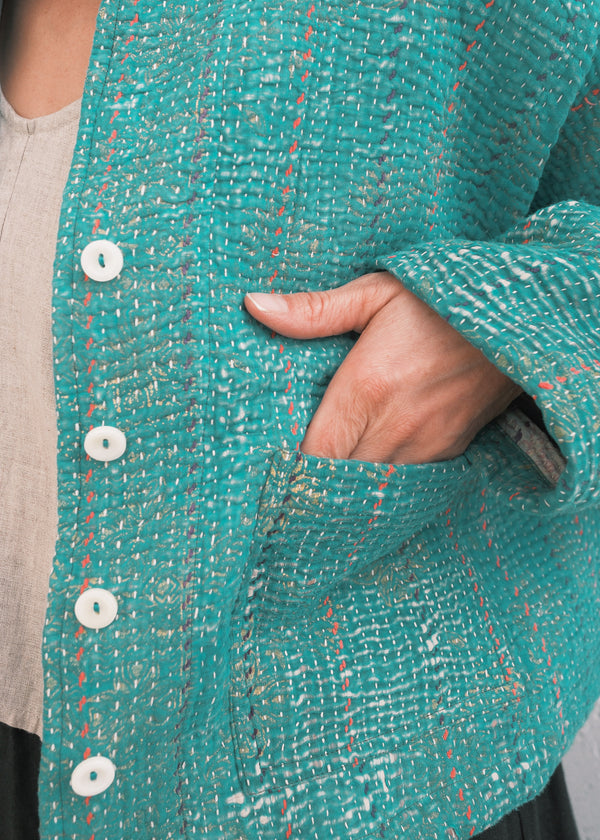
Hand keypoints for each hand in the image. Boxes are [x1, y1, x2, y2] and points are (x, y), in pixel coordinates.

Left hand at [244, 272, 520, 463]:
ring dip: (349, 483)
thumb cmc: (440, 299)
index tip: (271, 471)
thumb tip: (254, 306)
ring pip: (373, 486)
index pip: (316, 454)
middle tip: (289, 480)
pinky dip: (384, 480)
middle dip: (314, 482)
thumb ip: (315, 309)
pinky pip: (407, 480)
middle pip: (340, 477)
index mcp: (367, 388)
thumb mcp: (376, 293)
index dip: (290, 471)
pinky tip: (369, 465)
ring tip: (326, 477)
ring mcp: (427, 443)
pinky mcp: (451, 449)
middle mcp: (396, 425)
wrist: (519, 315)